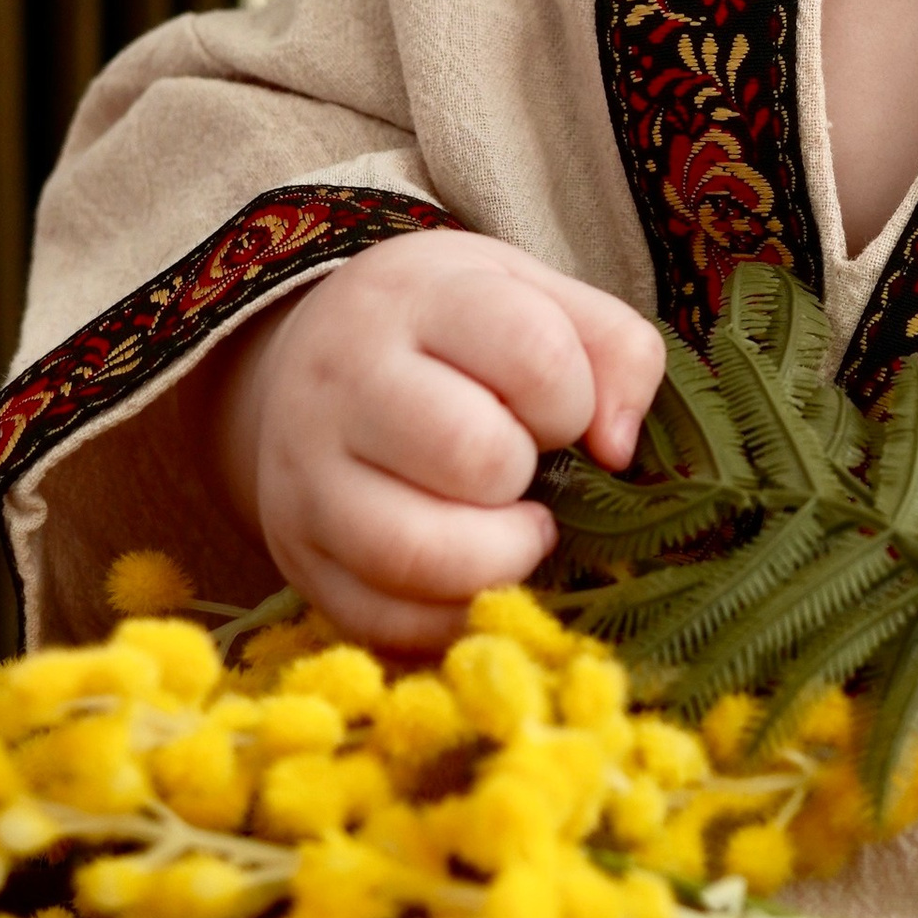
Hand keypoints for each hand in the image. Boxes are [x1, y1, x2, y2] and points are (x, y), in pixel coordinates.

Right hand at [215, 230, 662, 650]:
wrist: (316, 359)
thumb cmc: (451, 333)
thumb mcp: (536, 295)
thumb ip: (616, 351)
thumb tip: (618, 452)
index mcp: (418, 300)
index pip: (533, 353)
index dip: (574, 400)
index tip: (559, 411)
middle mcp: (346, 380)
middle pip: (472, 453)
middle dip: (528, 476)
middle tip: (526, 471)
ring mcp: (308, 475)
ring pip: (416, 552)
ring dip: (499, 560)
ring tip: (513, 534)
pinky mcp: (299, 556)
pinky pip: (382, 620)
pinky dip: (451, 621)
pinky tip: (476, 583)